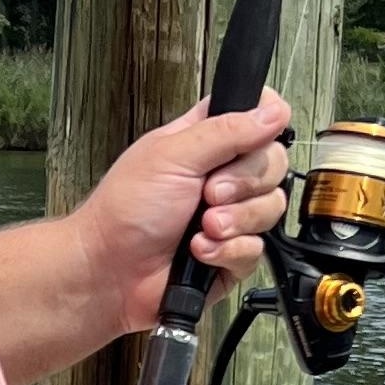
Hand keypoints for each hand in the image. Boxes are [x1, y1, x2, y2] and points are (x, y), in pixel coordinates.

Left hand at [76, 92, 294, 334]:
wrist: (111, 273)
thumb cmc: (124, 211)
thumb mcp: (173, 155)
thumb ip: (227, 130)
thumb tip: (274, 111)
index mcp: (206, 141)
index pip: (257, 116)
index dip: (265, 123)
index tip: (253, 138)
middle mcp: (223, 176)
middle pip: (273, 163)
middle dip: (244, 181)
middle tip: (208, 193)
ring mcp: (231, 216)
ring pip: (271, 207)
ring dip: (235, 219)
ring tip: (202, 226)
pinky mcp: (232, 255)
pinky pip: (256, 249)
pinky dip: (227, 251)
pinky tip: (198, 252)